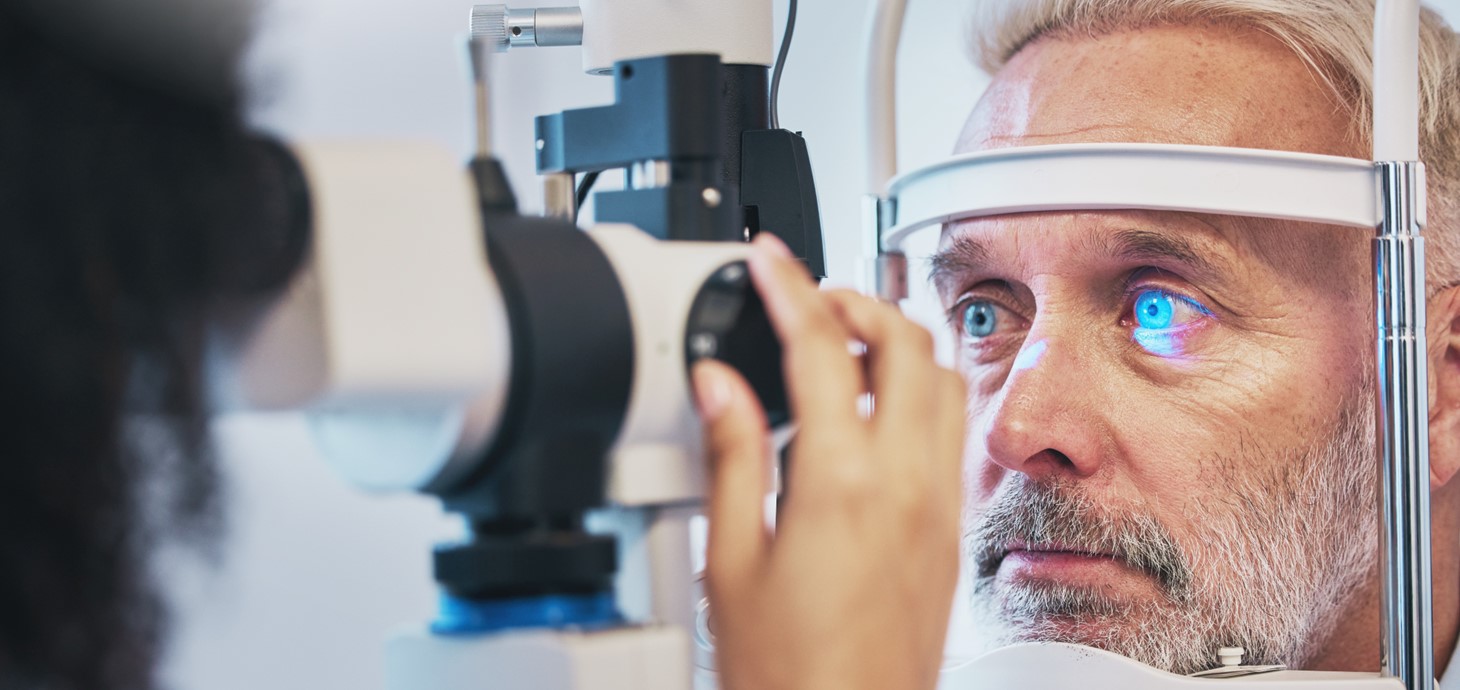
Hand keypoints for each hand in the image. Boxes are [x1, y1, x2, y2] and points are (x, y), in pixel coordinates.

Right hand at [692, 234, 967, 689]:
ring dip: (898, 341)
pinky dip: (919, 392)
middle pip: (906, 342)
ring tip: (844, 342)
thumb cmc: (788, 673)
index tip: (769, 260)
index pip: (820, 345)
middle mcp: (906, 482)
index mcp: (840, 482)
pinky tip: (876, 410)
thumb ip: (729, 456)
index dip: (789, 286)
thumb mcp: (728, 561)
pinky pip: (951, 430)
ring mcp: (939, 505)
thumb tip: (718, 385)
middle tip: (808, 297)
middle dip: (857, 297)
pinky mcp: (952, 531)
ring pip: (944, 378)